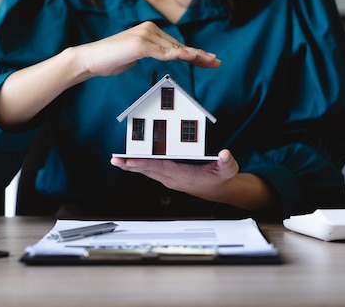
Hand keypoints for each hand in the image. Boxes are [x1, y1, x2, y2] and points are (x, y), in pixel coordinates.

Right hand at [74, 21, 219, 78]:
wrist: (90, 59)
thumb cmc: (109, 59)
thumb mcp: (134, 56)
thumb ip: (150, 53)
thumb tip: (163, 56)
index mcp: (149, 31)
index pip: (175, 44)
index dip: (193, 53)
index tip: (207, 59)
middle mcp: (149, 29)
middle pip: (179, 45)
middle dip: (198, 55)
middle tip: (216, 61)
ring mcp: (145, 36)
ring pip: (174, 48)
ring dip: (194, 55)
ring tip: (209, 61)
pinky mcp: (140, 44)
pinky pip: (163, 52)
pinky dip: (178, 55)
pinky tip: (190, 57)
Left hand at [110, 149, 239, 202]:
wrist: (219, 190)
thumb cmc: (221, 178)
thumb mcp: (228, 169)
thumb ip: (227, 162)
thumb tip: (225, 154)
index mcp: (184, 175)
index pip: (161, 168)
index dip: (146, 164)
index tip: (131, 161)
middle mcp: (173, 178)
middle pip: (149, 170)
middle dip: (131, 165)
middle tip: (116, 160)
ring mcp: (170, 179)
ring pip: (147, 171)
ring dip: (131, 166)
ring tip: (116, 160)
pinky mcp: (168, 177)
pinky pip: (150, 171)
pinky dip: (138, 166)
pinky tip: (128, 163)